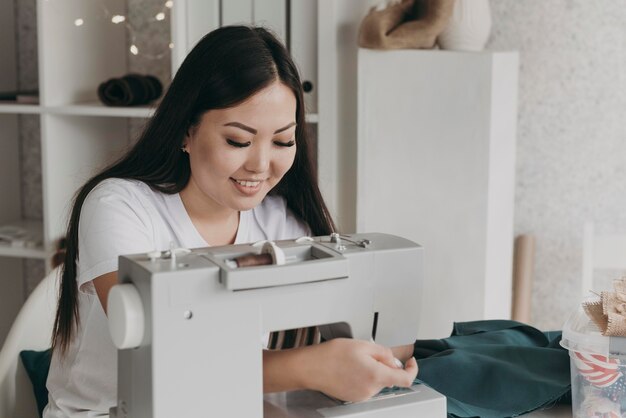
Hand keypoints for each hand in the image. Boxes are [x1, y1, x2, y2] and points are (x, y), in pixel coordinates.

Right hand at [303, 338, 417, 402]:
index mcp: (376, 375)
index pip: (405, 379)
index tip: (410, 362)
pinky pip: (366, 386)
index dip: (412, 369)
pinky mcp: (353, 397)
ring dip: (373, 370)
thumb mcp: (363, 344)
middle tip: (369, 353)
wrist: (311, 367)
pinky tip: (350, 368)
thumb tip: (394, 360)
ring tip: (355, 360)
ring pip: (377, 381)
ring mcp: (362, 395)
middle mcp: (370, 389)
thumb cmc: (332, 355)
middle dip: (384, 365)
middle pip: (389, 378)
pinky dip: (363, 376)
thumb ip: (384, 353)